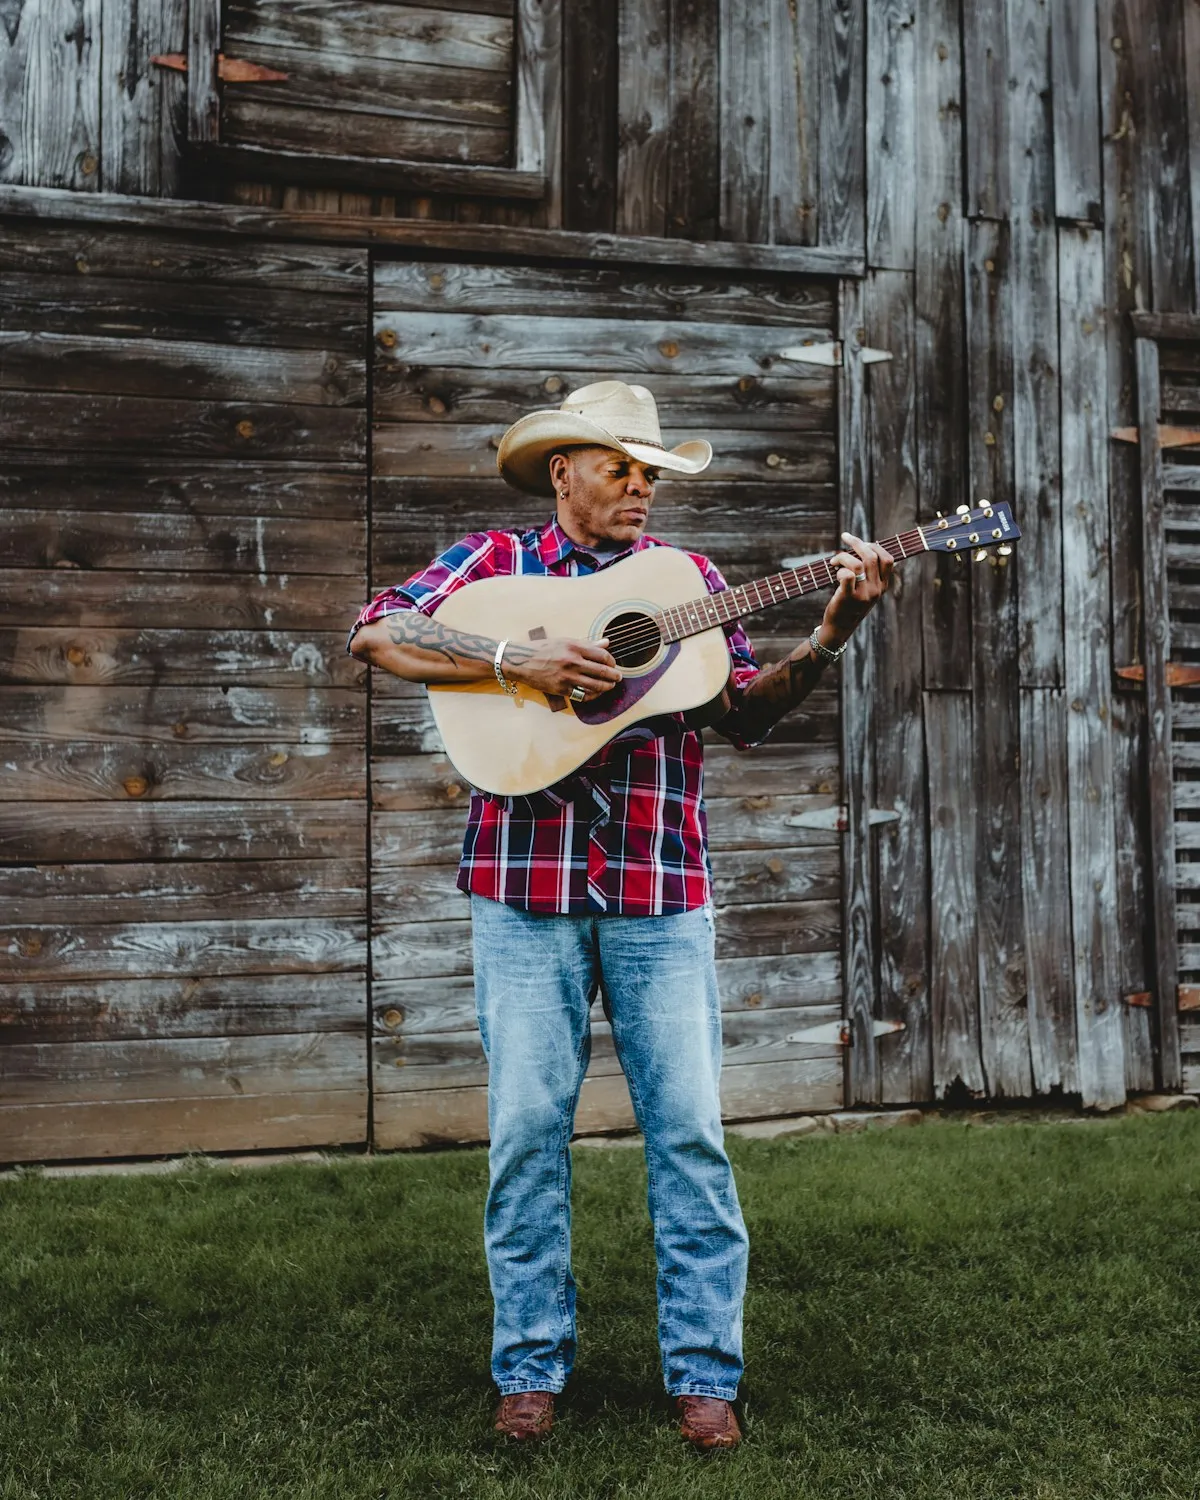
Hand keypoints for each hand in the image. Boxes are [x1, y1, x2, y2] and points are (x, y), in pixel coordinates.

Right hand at [506, 636, 622, 700]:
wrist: (521, 661)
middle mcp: (572, 662)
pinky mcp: (561, 689)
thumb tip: (606, 643)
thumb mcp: (565, 641)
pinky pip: (583, 695)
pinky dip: (593, 695)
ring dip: (606, 687)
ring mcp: (567, 677)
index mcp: (574, 647)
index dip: (612, 661)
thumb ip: (587, 644)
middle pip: (602, 671)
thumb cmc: (543, 649)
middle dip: (614, 676)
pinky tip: (596, 693)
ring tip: (610, 686)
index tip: (613, 664)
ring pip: (595, 685)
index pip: (602, 655)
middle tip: (618, 678)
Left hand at [821, 532, 892, 643]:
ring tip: (834, 561)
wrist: (839, 628)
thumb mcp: (865, 590)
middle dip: (857, 543)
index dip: (875, 545)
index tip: (861, 542)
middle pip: (871, 556)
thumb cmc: (849, 604)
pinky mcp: (849, 598)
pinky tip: (834, 572)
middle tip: (845, 537)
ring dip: (843, 556)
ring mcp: (864, 595)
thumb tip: (862, 547)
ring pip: (857, 564)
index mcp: (883, 586)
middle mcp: (876, 590)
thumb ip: (868, 573)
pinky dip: (839, 569)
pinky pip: (847, 575)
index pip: (888, 559)